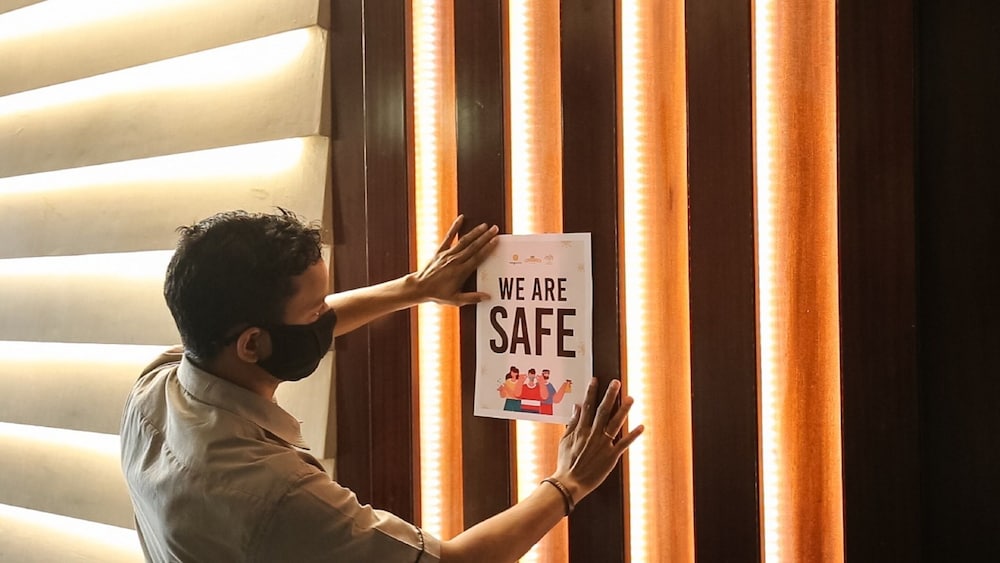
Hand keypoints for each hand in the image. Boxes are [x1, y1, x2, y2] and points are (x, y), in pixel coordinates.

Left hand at [411, 215, 498, 305]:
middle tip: (495, 229)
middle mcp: (455, 261)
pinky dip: (455, 227)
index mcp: (461, 272)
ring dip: (475, 232)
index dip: (488, 248)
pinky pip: (448, 237)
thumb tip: (487, 297)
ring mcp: (447, 254)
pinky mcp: (440, 251)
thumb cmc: (437, 294)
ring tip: (484, 225)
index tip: (496, 241)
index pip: (477, 257)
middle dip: (485, 237)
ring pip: (464, 241)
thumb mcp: (456, 299)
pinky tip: (461, 218)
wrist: (419, 287)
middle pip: (473, 246)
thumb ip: (472, 297)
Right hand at [550, 378, 642, 503]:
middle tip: (616, 383)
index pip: (587, 406)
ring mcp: (603, 445)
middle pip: (603, 411)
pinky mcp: (611, 456)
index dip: (592, 392)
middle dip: (610, 395)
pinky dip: (633, 435)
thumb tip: (577, 407)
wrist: (570, 483)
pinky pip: (623, 443)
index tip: (596, 380)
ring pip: (615, 423)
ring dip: (623, 410)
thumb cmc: (566, 463)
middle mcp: (593, 434)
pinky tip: (641, 427)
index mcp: (581, 430)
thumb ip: (572, 423)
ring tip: (630, 398)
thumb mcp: (565, 441)